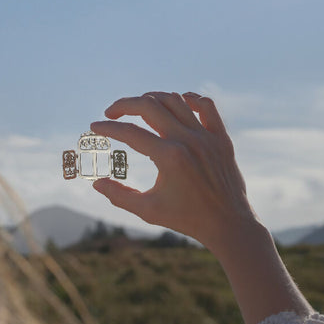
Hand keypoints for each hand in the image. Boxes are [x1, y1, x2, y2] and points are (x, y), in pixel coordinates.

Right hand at [90, 92, 258, 252]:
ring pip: (175, 100)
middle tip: (111, 112)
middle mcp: (188, 140)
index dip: (107, 128)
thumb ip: (119, 195)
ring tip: (138, 107)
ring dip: (151, 99)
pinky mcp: (221, 138)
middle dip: (124, 105)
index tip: (94, 127)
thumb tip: (96, 184)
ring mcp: (207, 136)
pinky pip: (206, 106)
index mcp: (169, 157)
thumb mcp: (148, 210)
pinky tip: (176, 102)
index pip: (130, 132)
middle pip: (148, 105)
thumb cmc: (187, 219)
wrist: (229, 225)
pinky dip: (189, 99)